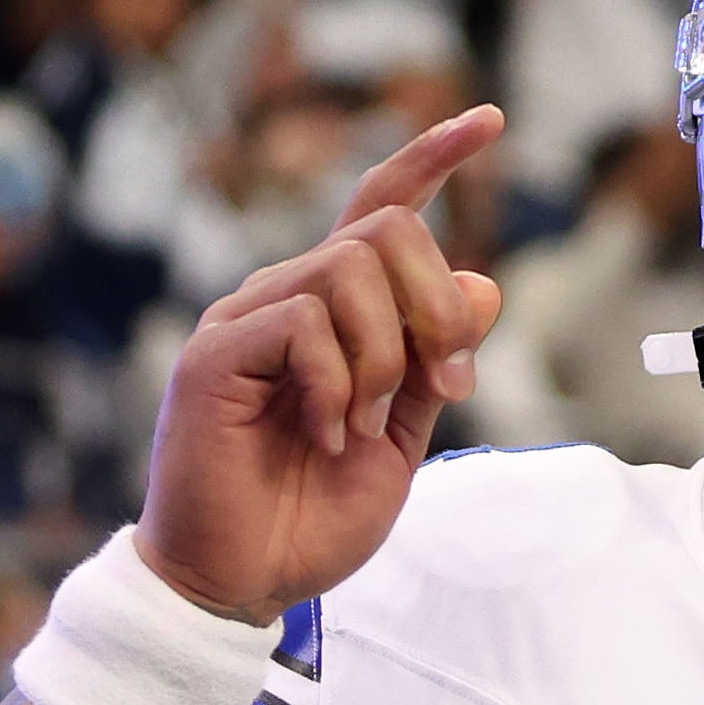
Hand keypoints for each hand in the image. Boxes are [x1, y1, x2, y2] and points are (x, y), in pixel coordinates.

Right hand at [137, 107, 504, 626]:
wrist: (243, 583)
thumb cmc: (309, 517)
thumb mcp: (402, 440)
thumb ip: (436, 363)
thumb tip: (483, 282)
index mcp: (330, 314)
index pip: (380, 209)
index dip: (432, 159)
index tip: (489, 121)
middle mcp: (284, 300)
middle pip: (384, 231)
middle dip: (435, 304)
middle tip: (442, 384)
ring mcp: (243, 322)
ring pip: (347, 269)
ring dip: (384, 355)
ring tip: (363, 425)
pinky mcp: (214, 356)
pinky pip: (302, 323)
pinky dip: (335, 385)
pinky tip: (325, 437)